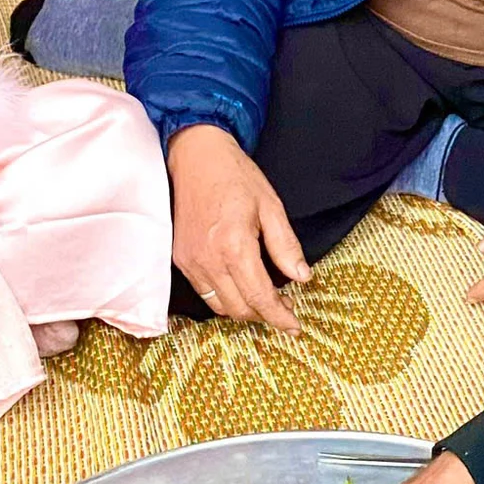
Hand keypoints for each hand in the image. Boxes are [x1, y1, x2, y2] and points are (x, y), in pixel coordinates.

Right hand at [170, 125, 309, 331]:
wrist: (195, 156)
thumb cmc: (235, 176)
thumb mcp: (271, 206)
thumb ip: (286, 246)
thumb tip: (303, 278)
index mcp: (235, 246)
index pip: (260, 297)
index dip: (280, 317)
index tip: (294, 327)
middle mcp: (208, 260)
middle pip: (239, 309)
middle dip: (264, 316)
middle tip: (285, 308)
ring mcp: (190, 262)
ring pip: (219, 306)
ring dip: (243, 309)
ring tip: (264, 299)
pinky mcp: (180, 259)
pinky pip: (204, 292)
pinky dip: (224, 297)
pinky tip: (240, 286)